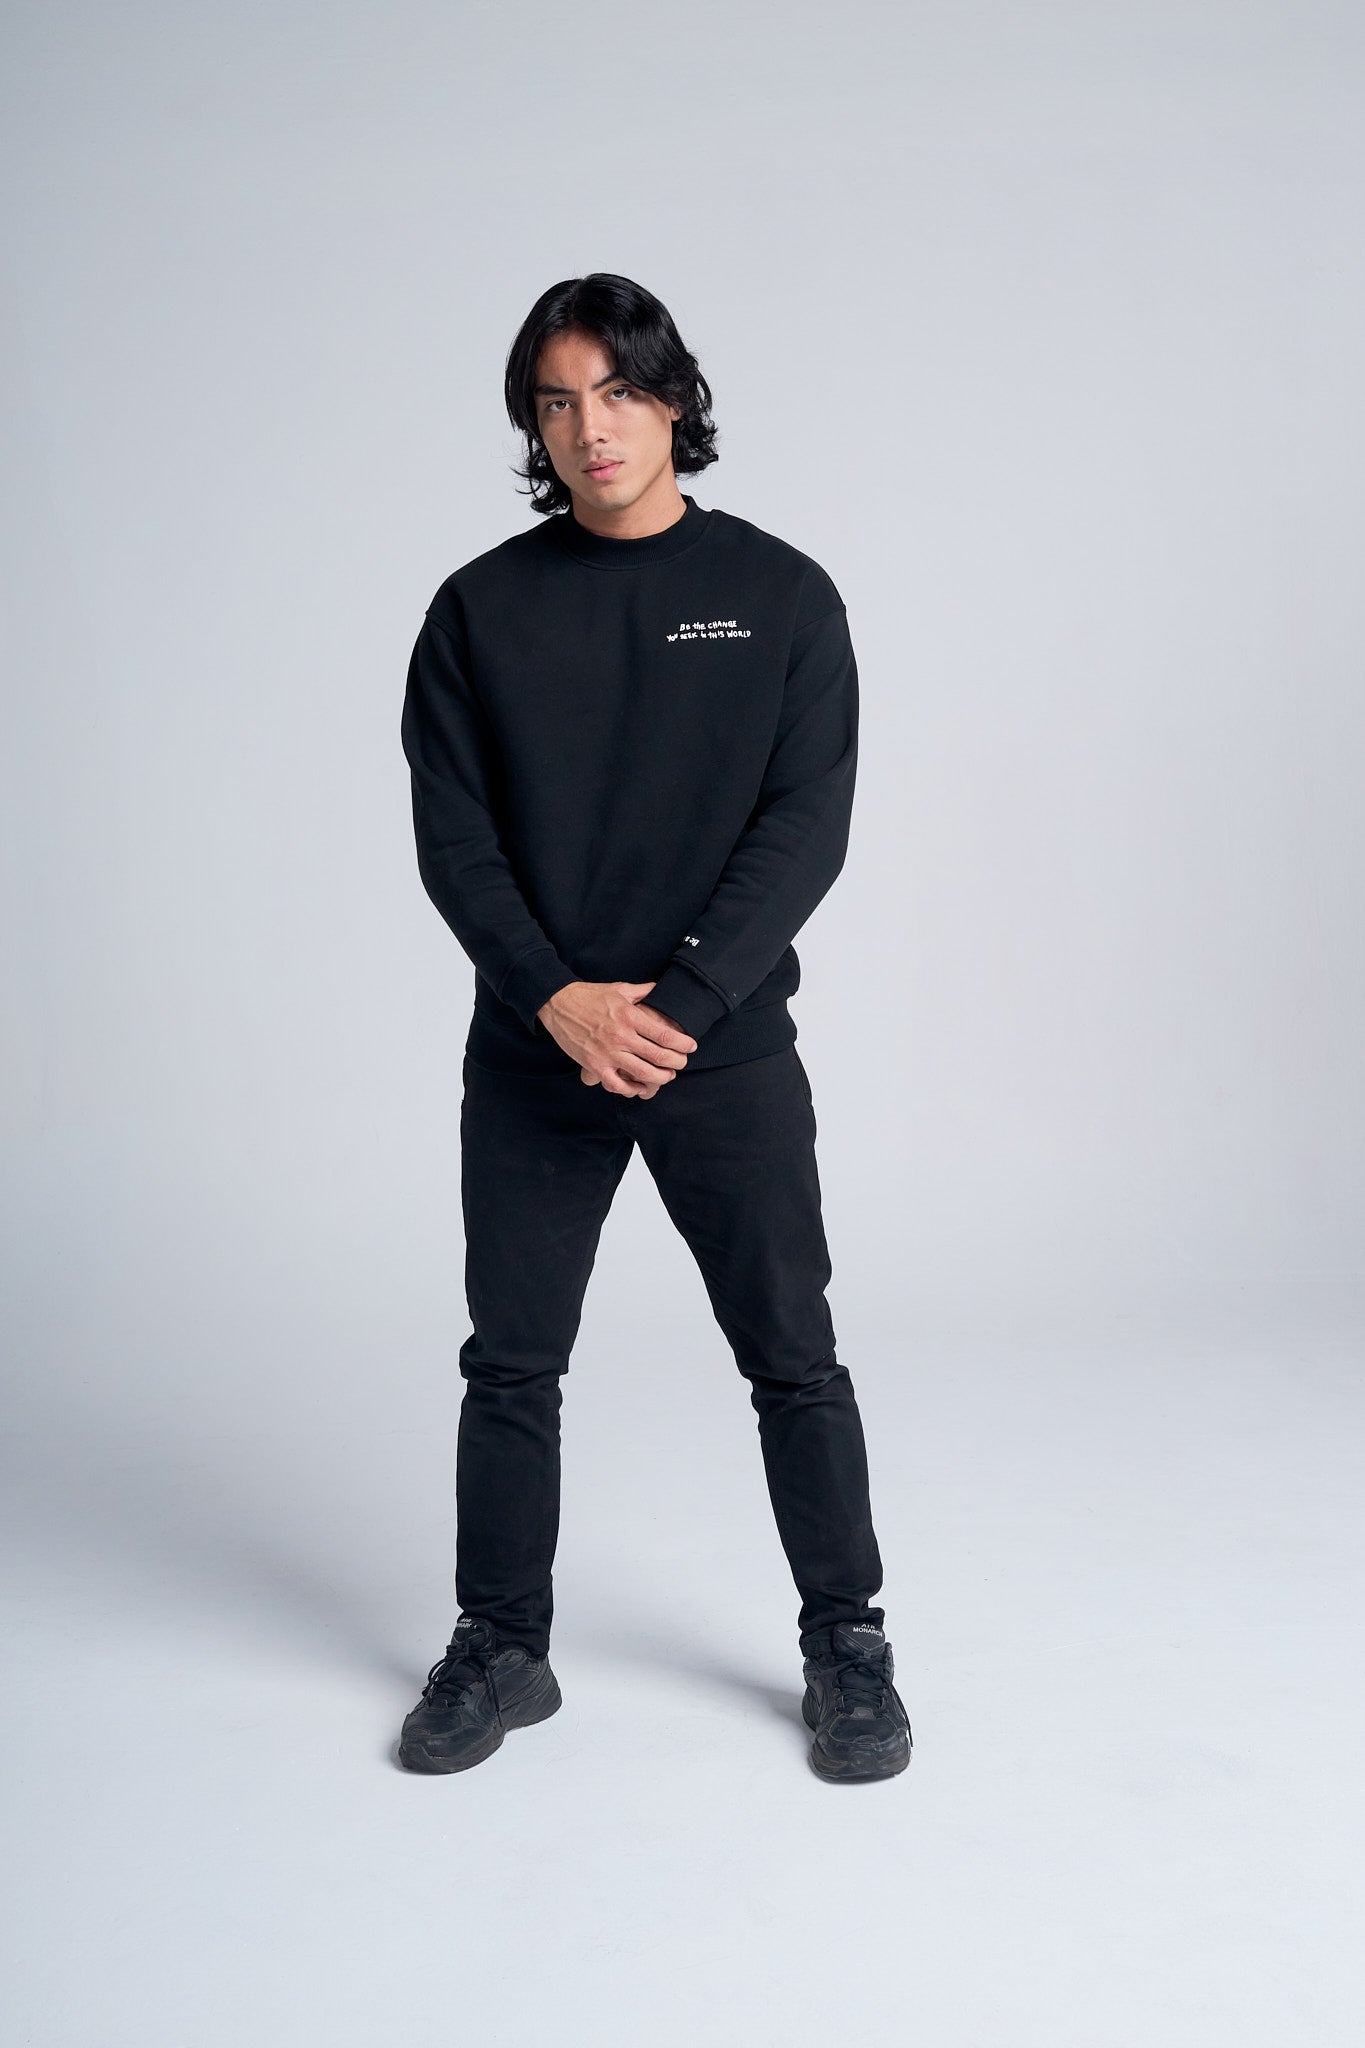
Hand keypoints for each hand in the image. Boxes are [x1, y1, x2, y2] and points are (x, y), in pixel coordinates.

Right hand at [537, 980, 697, 1097]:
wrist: (558, 1004)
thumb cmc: (590, 995)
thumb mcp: (619, 988)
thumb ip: (643, 991)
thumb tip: (661, 988)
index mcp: (630, 1016)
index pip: (665, 1035)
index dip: (683, 1043)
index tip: (691, 1046)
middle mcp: (621, 1036)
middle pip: (659, 1056)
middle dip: (677, 1063)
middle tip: (682, 1063)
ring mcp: (607, 1053)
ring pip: (643, 1073)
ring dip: (660, 1078)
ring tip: (667, 1076)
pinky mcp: (594, 1065)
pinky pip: (617, 1084)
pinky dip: (632, 1089)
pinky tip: (640, 1087)